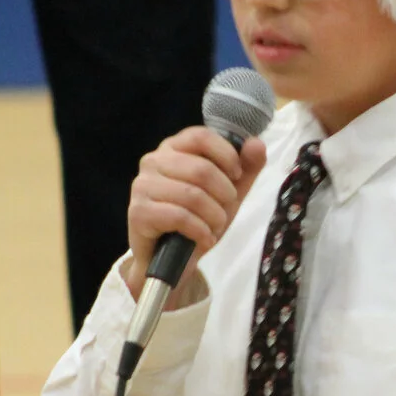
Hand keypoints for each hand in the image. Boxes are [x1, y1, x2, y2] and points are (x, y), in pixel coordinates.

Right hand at [125, 127, 267, 301]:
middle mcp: (153, 161)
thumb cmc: (197, 218)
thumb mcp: (228, 193)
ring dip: (214, 216)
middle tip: (225, 212)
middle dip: (224, 195)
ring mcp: (142, 186)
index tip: (237, 175)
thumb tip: (256, 143)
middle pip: (201, 169)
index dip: (226, 155)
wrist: (171, 259)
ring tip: (215, 227)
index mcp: (173, 148)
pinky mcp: (139, 212)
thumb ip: (246, 168)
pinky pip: (180, 217)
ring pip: (192, 195)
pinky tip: (205, 239)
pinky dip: (201, 231)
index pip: (201, 137)